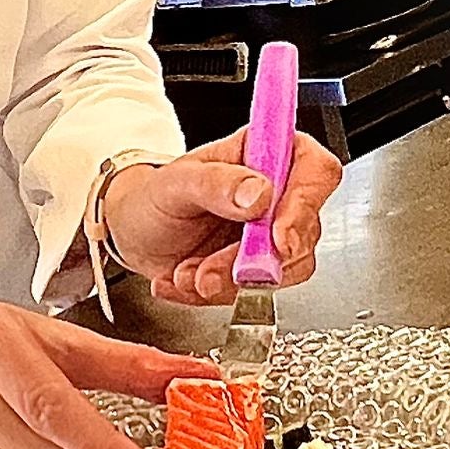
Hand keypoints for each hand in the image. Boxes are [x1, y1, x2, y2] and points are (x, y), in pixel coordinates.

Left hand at [102, 128, 341, 307]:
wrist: (133, 232)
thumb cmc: (154, 196)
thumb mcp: (176, 182)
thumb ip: (216, 183)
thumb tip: (259, 194)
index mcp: (266, 153)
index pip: (316, 171)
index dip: (306, 204)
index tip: (278, 238)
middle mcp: (279, 194)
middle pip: (305, 229)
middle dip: (257, 259)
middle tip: (213, 268)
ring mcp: (272, 234)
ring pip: (284, 269)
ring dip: (231, 281)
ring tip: (189, 272)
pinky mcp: (260, 269)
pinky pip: (257, 293)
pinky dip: (217, 295)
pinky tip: (185, 279)